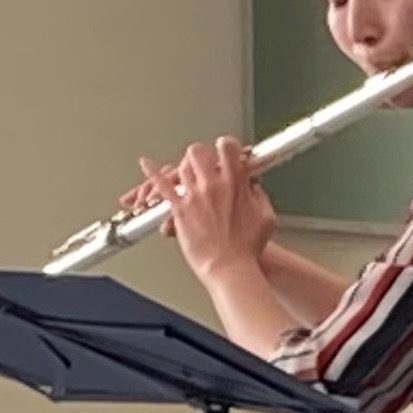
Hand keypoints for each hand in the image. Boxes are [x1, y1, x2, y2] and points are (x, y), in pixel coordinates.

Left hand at [135, 138, 273, 278]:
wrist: (229, 267)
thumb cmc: (247, 249)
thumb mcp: (266, 218)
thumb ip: (260, 197)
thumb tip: (255, 189)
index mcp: (236, 184)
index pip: (228, 148)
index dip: (226, 145)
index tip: (226, 149)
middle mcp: (213, 185)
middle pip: (198, 152)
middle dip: (200, 154)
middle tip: (203, 161)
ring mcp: (194, 196)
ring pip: (180, 167)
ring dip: (183, 168)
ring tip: (186, 173)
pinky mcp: (179, 210)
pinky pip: (161, 186)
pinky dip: (151, 173)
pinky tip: (146, 164)